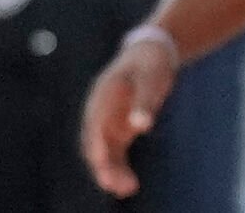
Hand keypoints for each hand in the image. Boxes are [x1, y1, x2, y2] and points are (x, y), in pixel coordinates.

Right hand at [81, 33, 177, 196]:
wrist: (151, 54)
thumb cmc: (150, 64)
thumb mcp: (151, 79)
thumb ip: (145, 102)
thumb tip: (141, 126)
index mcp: (102, 96)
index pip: (94, 124)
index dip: (96, 143)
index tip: (100, 161)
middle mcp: (100, 111)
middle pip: (95, 142)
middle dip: (103, 165)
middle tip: (117, 186)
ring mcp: (108, 122)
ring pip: (103, 152)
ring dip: (111, 172)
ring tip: (128, 189)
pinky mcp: (119, 130)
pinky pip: (114, 154)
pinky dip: (119, 169)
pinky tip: (130, 185)